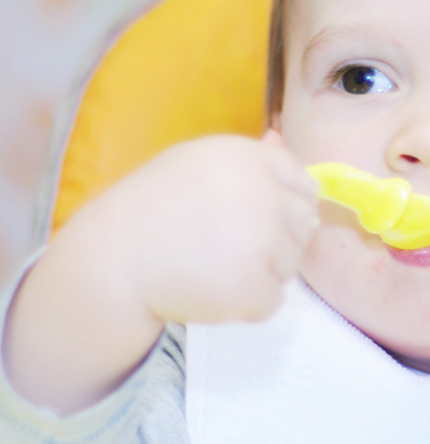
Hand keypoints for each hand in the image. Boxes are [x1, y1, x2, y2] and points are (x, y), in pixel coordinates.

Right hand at [3, 131, 318, 414]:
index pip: (304, 183)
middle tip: (226, 246)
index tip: (261, 219)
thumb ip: (245, 158)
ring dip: (261, 273)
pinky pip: (273, 301)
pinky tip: (212, 290)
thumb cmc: (151, 209)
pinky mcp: (255, 286)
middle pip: (303, 227)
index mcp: (249, 159)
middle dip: (276, 241)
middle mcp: (264, 195)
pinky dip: (249, 305)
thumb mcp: (194, 163)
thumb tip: (280, 138)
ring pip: (290, 266)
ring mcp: (263, 242)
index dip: (288, 205)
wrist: (111, 260)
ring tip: (213, 266)